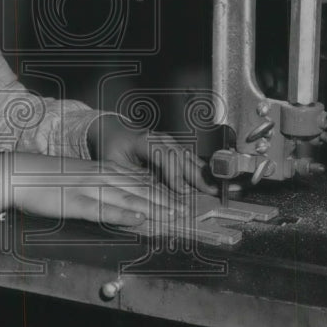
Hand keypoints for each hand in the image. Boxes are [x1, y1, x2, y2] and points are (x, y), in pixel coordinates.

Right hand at [0, 151, 180, 226]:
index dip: (159, 189)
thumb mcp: (77, 176)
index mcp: (100, 169)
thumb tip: (117, 197)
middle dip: (164, 199)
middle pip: (138, 188)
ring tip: (172, 215)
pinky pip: (104, 210)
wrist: (18, 173)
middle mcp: (99, 176)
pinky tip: (139, 219)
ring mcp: (88, 188)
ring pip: (127, 198)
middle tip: (185, 210)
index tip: (177, 198)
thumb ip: (98, 185)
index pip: (137, 179)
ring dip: (152, 207)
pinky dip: (124, 214)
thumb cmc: (45, 178)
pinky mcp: (76, 202)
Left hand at [86, 114, 218, 195]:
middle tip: (209, 191)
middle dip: (196, 175)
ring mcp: (168, 141)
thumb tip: (150, 194)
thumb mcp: (114, 164)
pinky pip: (188, 158)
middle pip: (182, 156)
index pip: (164, 155)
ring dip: (202, 173)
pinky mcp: (172, 147)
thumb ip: (132, 177)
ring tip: (214, 188)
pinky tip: (209, 179)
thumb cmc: (112, 146)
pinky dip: (200, 169)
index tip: (181, 190)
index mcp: (144, 140)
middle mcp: (159, 138)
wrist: (114, 131)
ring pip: (188, 156)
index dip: (175, 174)